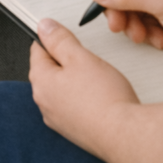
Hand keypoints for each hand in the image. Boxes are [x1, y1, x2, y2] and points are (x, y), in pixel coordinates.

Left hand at [30, 18, 138, 156]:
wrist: (124, 135)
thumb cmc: (104, 98)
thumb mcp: (80, 57)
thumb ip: (59, 40)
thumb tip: (44, 27)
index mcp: (41, 82)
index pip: (37, 50)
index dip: (53, 38)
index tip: (67, 35)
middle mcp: (44, 103)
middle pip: (50, 70)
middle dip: (66, 60)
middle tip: (87, 58)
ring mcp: (58, 120)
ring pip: (62, 89)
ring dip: (75, 80)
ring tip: (97, 79)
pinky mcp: (73, 131)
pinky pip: (72, 106)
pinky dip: (82, 99)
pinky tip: (99, 97)